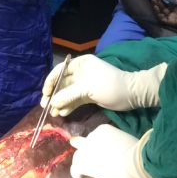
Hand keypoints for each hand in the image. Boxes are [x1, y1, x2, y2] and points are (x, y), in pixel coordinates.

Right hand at [41, 55, 165, 115]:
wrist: (131, 95)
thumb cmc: (109, 85)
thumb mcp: (87, 88)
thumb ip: (68, 95)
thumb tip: (52, 103)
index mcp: (80, 64)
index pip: (60, 71)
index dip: (51, 82)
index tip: (45, 94)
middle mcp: (80, 72)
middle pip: (62, 83)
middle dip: (54, 95)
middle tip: (45, 106)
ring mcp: (84, 84)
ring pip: (67, 93)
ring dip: (60, 102)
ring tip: (52, 113)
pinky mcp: (88, 95)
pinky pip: (74, 100)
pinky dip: (68, 106)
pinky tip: (62, 113)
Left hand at [69, 126, 163, 177]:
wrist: (137, 162)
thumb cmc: (138, 152)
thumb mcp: (127, 141)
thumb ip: (119, 142)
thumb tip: (121, 148)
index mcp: (103, 129)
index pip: (95, 138)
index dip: (99, 147)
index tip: (105, 155)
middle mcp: (92, 136)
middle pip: (84, 145)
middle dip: (89, 154)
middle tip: (97, 164)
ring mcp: (86, 150)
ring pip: (78, 157)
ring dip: (83, 164)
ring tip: (88, 173)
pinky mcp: (83, 163)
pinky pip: (75, 169)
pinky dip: (78, 174)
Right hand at [150, 0, 176, 30]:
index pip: (167, 5)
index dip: (162, 0)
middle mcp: (174, 14)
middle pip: (163, 9)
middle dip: (157, 2)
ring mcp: (172, 18)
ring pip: (161, 13)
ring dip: (156, 7)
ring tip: (153, 0)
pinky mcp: (171, 22)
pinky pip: (162, 19)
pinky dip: (158, 14)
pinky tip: (156, 7)